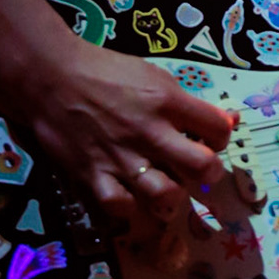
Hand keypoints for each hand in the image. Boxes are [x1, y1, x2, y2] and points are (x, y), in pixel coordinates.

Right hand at [0, 35, 236, 223]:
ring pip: (165, 195)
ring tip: (168, 188)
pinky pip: (120, 207)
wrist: (52, 77)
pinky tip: (131, 196)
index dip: (222, 136)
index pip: (218, 128)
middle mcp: (150, 132)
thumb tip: (226, 119)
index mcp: (167, 101)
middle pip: (202, 167)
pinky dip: (129, 207)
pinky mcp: (94, 175)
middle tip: (200, 170)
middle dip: (210, 173)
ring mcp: (122, 157)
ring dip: (174, 196)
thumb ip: (185, 101)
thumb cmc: (105, 72)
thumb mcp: (153, 75)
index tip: (212, 138)